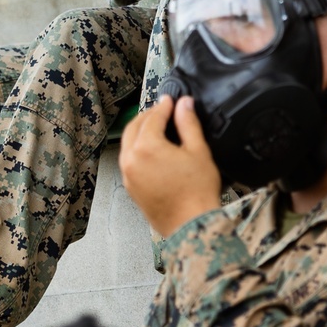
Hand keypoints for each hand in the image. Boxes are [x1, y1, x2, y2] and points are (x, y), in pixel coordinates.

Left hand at [119, 95, 222, 235]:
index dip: (164, 106)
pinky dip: (137, 148)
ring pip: (128, 144)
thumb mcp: (198, 151)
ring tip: (157, 127)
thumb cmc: (197, 191)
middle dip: (148, 115)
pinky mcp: (131, 188)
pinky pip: (129, 160)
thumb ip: (188, 123)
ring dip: (140, 131)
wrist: (190, 226)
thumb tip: (184, 104)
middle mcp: (131, 159)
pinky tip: (152, 149)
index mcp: (146, 147)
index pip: (153, 117)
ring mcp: (128, 175)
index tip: (171, 100)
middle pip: (134, 127)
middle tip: (163, 110)